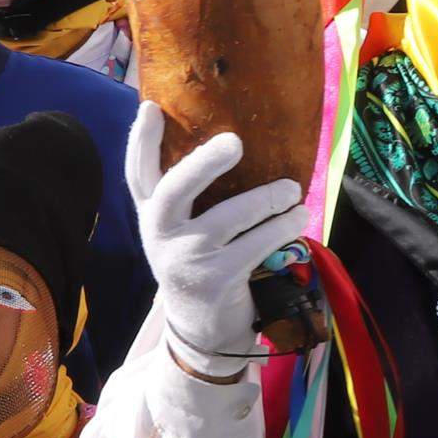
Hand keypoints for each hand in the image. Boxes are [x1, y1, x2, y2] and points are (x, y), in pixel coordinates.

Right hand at [127, 103, 304, 358]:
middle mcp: (161, 234)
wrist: (202, 331)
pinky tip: (299, 218)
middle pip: (174, 188)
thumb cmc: (203, 266)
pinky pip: (257, 243)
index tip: (150, 107)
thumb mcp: (185, 232)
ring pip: (232, 215)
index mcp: (152, 215)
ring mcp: (186, 258)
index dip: (140, 140)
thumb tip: (230, 141)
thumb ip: (193, 199)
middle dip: (205, 162)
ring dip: (270, 198)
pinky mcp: (215, 278)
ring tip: (293, 190)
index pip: (138, 173)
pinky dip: (283, 227)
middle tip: (235, 141)